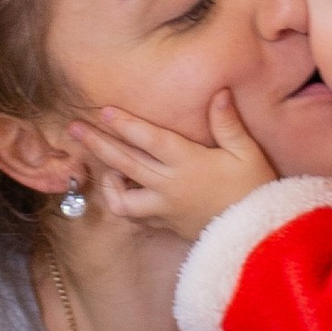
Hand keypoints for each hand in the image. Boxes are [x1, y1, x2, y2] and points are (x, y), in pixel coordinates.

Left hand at [72, 93, 274, 235]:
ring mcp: (163, 208)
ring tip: (102, 168)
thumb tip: (219, 92)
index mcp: (188, 163)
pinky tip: (123, 190)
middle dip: (97, 144)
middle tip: (73, 129)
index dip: (125, 124)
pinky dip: (124, 203)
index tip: (103, 111)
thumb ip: (228, 123)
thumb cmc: (254, 189)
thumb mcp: (247, 153)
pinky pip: (135, 216)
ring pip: (121, 198)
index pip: (149, 139)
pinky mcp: (165, 225)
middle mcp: (169, 185)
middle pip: (124, 163)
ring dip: (107, 182)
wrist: (258, 237)